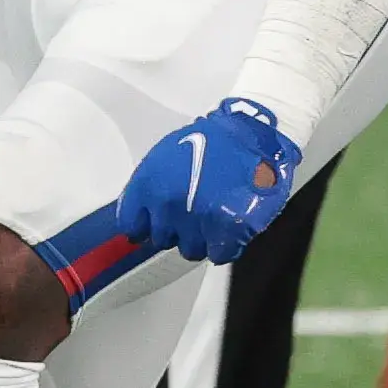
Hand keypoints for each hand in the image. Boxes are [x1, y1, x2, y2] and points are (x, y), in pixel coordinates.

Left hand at [117, 97, 302, 264]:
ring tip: (217, 214)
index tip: (156, 224)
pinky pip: (219, 255)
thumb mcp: (168, 154)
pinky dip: (227, 244)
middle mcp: (167, 206)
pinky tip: (232, 224)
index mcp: (148, 184)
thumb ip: (151, 187)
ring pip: (191, 250)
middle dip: (178, 229)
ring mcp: (196, 221)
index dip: (146, 225)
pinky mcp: (226, 232)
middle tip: (196, 210)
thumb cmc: (216, 140)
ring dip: (203, 238)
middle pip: (163, 240)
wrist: (256, 133)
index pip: (132, 225)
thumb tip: (145, 214)